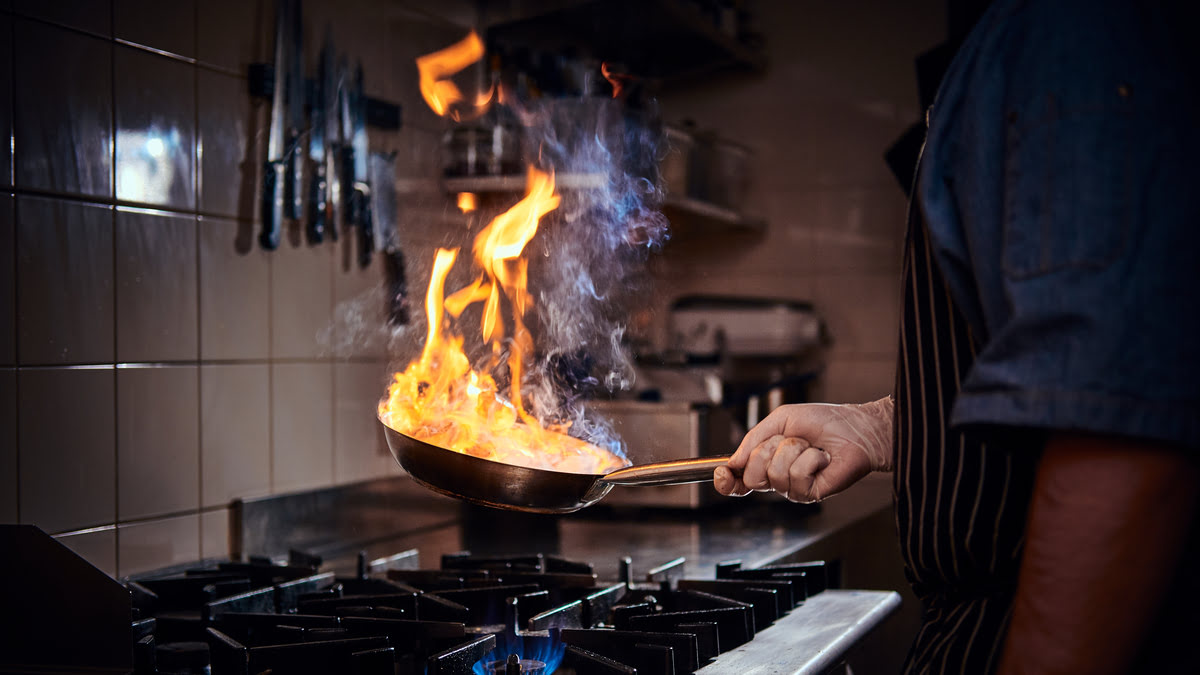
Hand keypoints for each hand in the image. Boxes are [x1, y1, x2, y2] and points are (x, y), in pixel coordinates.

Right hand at [714, 397, 893, 502]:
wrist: (854, 427)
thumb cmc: (822, 421)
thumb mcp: (779, 420)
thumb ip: (753, 439)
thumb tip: (733, 461)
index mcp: (767, 462)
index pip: (739, 480)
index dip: (726, 479)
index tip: (722, 472)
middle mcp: (778, 479)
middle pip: (752, 476)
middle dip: (767, 451)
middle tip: (787, 441)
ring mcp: (794, 489)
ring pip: (775, 474)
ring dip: (793, 450)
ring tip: (810, 447)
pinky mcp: (811, 494)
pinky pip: (796, 476)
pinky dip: (810, 458)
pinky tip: (821, 457)